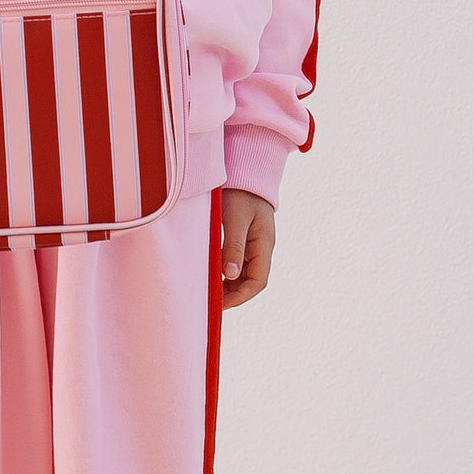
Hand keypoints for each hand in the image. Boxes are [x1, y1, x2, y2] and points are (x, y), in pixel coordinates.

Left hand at [219, 187, 274, 309]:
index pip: (258, 281)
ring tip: (209, 289)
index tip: (221, 303)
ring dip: (229, 284)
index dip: (240, 296)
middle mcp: (261, 247)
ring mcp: (253, 243)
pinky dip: (226, 271)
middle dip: (233, 294)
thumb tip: (229, 275)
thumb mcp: (235, 218)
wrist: (245, 170)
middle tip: (211, 300)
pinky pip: (237, 261)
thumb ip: (233, 246)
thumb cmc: (241, 192)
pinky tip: (212, 272)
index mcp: (264, 244)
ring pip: (244, 272)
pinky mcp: (244, 237)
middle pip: (251, 280)